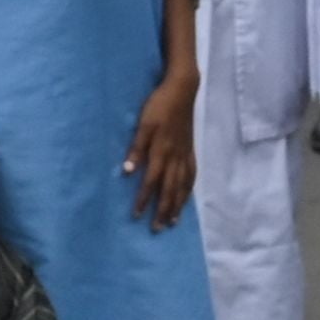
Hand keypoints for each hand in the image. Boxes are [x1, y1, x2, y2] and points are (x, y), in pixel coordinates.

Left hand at [128, 66, 198, 226]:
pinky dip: (188, 190)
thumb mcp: (143, 124)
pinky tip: (186, 198)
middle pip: (169, 189)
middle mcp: (175, 157)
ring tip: (172, 222)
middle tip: (157, 229)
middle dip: (162, 210)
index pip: (151, 182)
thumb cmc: (158, 106)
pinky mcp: (191, 150)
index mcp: (161, 151)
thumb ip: (136, 148)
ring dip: (177, 205)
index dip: (143, 199)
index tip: (136, 216)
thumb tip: (127, 172)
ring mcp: (185, 154)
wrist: (182, 91)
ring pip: (182, 186)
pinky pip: (192, 175)